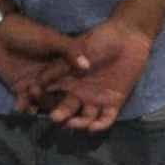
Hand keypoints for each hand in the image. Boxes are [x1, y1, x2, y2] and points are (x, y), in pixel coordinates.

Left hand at [0, 11, 86, 117]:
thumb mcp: (51, 39)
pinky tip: (22, 109)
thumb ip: (69, 50)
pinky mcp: (19, 88)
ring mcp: (35, 85)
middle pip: (60, 96)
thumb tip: (88, 65)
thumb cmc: (26, 32)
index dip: (79, 94)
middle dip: (60, 105)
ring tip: (37, 104)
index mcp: (62, 66)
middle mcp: (51, 79)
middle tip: (58, 110)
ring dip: (40, 104)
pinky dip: (24, 106)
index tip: (83, 104)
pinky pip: (24, 101)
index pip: (75, 83)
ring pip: (42, 101)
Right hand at [43, 17, 156, 134]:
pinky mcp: (114, 102)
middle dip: (60, 114)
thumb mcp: (75, 52)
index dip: (43, 99)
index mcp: (67, 80)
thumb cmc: (99, 40)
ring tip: (72, 123)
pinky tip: (93, 127)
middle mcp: (79, 93)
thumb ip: (59, 66)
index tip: (37, 103)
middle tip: (55, 118)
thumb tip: (38, 81)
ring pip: (84, 117)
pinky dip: (99, 125)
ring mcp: (96, 99)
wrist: (127, 37)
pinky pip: (105, 118)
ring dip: (78, 123)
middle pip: (66, 109)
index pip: (51, 95)